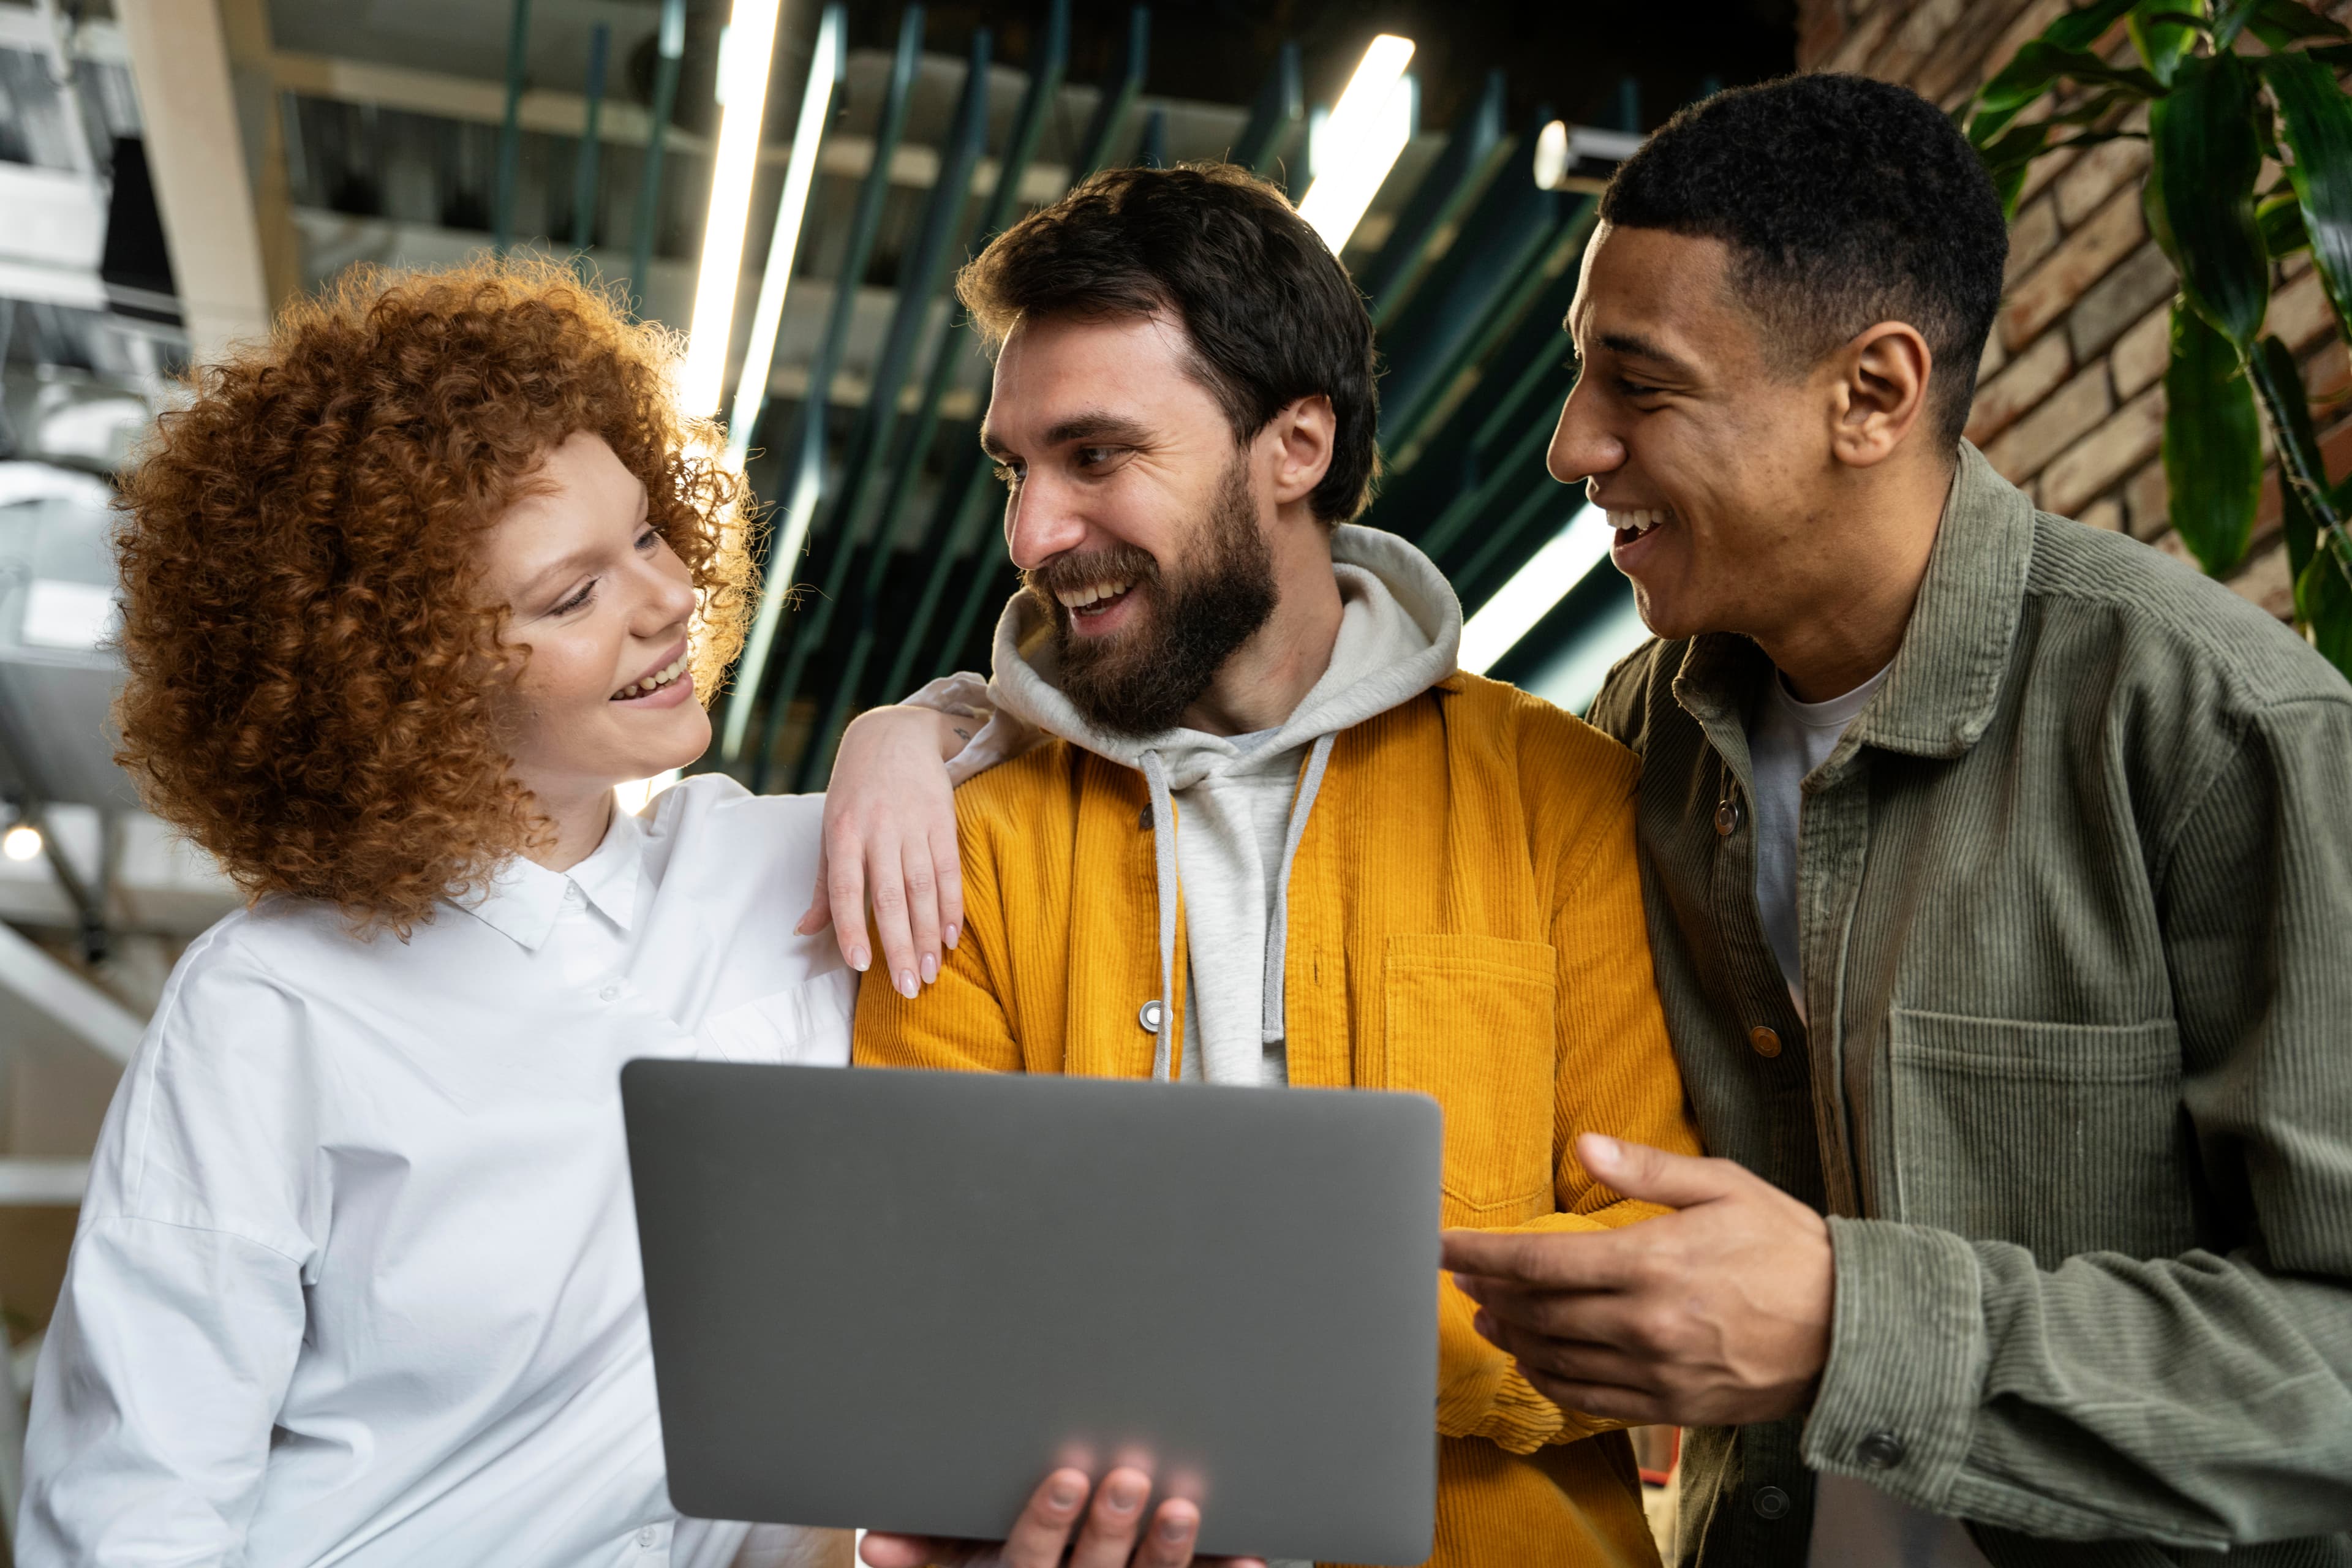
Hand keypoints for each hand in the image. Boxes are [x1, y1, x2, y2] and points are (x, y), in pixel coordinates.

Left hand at [799, 705, 967, 994]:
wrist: (893, 734)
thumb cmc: (854, 790)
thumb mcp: (830, 829)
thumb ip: (824, 885)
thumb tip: (804, 932)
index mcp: (842, 832)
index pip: (846, 889)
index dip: (853, 928)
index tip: (863, 965)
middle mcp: (878, 829)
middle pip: (890, 897)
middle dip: (900, 946)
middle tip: (909, 988)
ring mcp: (913, 825)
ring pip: (922, 889)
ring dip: (929, 935)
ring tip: (931, 972)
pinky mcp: (943, 821)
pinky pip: (949, 871)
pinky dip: (952, 906)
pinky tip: (952, 936)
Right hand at [858, 1466, 1262, 1567]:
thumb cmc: (1016, 1563)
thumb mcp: (962, 1562)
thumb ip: (924, 1550)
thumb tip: (872, 1547)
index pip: (1028, 1562)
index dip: (1045, 1526)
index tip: (1066, 1478)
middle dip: (1109, 1531)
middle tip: (1126, 1475)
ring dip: (1167, 1552)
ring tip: (1185, 1504)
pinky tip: (1252, 1556)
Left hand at [1442, 1133, 1832, 1426]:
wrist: (1853, 1328)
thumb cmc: (1789, 1248)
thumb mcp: (1723, 1186)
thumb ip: (1645, 1170)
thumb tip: (1582, 1143)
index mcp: (1650, 1261)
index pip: (1540, 1259)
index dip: (1482, 1253)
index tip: (1443, 1246)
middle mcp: (1644, 1322)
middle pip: (1539, 1310)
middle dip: (1491, 1291)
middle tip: (1462, 1276)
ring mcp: (1657, 1370)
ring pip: (1558, 1358)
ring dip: (1513, 1337)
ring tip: (1488, 1317)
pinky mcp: (1672, 1405)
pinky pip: (1592, 1400)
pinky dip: (1552, 1383)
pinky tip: (1535, 1364)